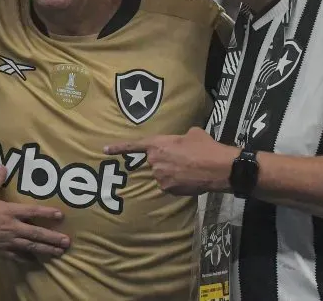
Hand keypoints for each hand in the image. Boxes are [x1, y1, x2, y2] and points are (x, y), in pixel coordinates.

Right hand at [0, 166, 69, 261]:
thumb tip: (3, 166)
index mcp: (9, 211)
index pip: (32, 211)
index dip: (48, 213)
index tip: (61, 216)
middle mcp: (12, 227)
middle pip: (36, 233)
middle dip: (53, 238)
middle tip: (67, 242)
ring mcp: (7, 241)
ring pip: (31, 247)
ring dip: (46, 250)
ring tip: (59, 253)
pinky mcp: (1, 252)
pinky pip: (17, 257)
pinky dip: (27, 259)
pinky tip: (36, 261)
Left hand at [104, 128, 237, 196]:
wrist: (218, 167)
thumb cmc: (205, 146)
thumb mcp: (192, 133)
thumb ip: (178, 138)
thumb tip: (181, 142)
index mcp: (158, 144)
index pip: (134, 146)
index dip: (118, 148)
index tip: (104, 150)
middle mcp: (155, 160)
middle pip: (154, 161)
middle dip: (165, 160)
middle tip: (183, 159)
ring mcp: (160, 176)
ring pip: (162, 174)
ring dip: (172, 172)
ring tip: (190, 168)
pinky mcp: (168, 189)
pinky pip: (169, 184)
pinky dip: (178, 182)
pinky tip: (190, 178)